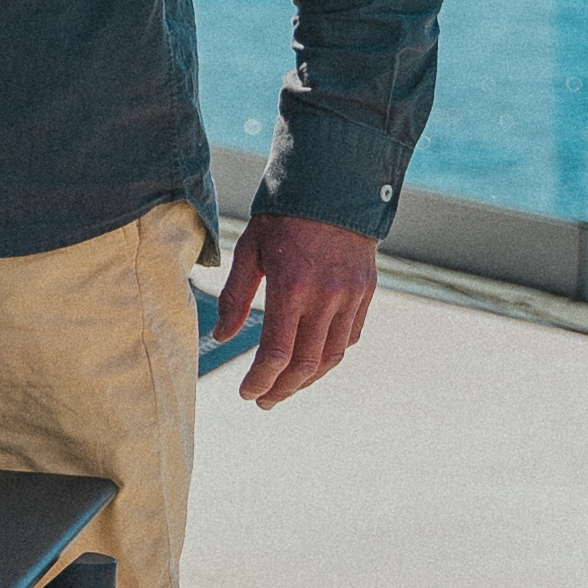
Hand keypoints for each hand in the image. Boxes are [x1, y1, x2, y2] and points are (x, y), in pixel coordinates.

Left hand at [213, 207, 377, 404]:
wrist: (334, 185)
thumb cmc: (282, 216)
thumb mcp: (249, 250)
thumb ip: (234, 297)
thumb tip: (221, 337)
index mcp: (291, 286)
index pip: (277, 354)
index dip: (260, 381)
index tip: (246, 393)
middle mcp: (326, 296)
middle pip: (306, 365)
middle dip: (282, 390)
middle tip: (263, 401)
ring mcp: (351, 296)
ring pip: (332, 357)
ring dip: (308, 381)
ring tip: (285, 389)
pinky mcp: (366, 292)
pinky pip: (350, 337)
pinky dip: (330, 356)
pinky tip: (311, 362)